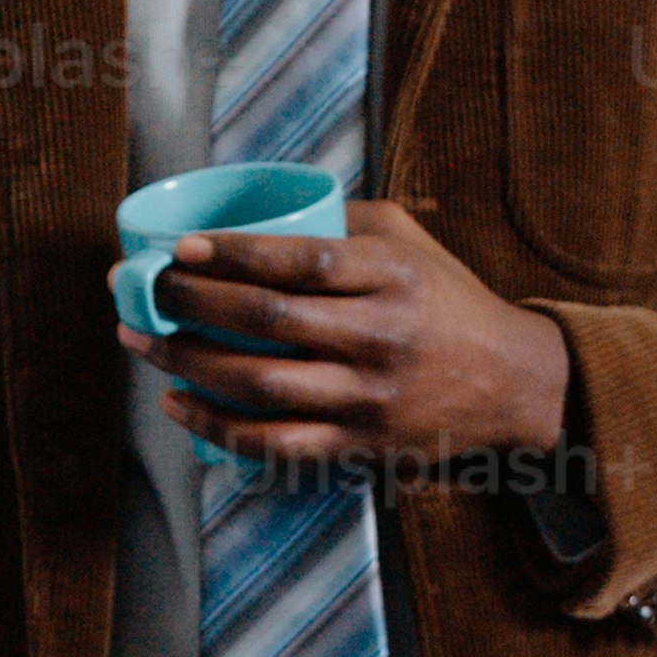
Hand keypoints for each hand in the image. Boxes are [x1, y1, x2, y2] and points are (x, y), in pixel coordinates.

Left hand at [131, 202, 578, 480]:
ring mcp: (368, 396)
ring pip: (260, 383)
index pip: (299, 261)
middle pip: (268, 319)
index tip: (180, 248)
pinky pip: (275, 443)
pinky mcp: (360, 445)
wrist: (514, 384)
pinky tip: (180, 404)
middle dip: (191, 303)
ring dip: (188, 363)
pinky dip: (218, 426)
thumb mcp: (411, 241)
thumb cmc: (449, 301)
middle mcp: (379, 336)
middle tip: (144, 290)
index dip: (232, 254)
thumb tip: (259, 212)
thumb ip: (344, 221)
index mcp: (392, 276)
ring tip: (143, 342)